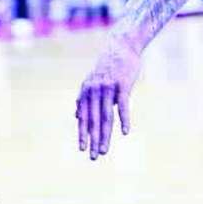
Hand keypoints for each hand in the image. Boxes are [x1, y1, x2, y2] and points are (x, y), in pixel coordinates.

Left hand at [76, 36, 140, 160]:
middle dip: (93, 140)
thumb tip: (77, 116)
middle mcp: (94, 90)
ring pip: (106, 116)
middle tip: (93, 156)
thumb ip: (84, 99)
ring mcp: (108, 88)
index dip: (83, 133)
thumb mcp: (92, 82)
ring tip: (104, 150)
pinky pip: (123, 105)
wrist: (121, 47)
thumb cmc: (108, 67)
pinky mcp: (123, 85)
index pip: (83, 117)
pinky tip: (125, 132)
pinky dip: (124, 119)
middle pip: (94, 120)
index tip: (82, 149)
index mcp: (86, 92)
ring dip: (105, 135)